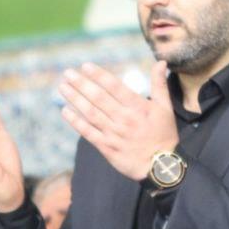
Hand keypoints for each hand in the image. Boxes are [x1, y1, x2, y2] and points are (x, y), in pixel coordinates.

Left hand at [57, 60, 176, 180]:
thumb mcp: (165, 108)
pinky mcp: (107, 147)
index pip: (114, 86)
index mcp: (138, 107)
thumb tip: (161, 62)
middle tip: (68, 73)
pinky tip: (65, 111)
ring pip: (90, 113)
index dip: (98, 75)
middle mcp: (123, 118)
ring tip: (63, 87)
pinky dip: (76, 122)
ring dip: (75, 99)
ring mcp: (114, 133)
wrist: (161, 167)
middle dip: (81, 84)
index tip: (85, 66)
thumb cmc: (164, 134)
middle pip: (98, 97)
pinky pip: (88, 132)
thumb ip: (159, 84)